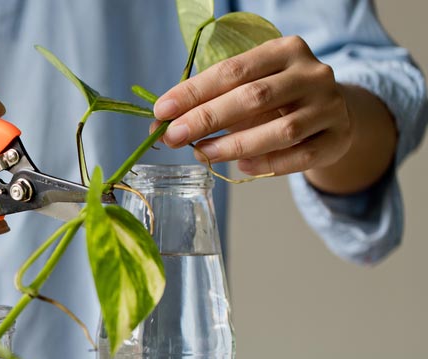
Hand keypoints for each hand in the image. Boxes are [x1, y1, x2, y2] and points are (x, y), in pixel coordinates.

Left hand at [153, 36, 353, 179]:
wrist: (333, 114)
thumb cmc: (278, 101)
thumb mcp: (247, 91)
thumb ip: (209, 104)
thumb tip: (160, 126)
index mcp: (286, 50)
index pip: (234, 70)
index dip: (195, 91)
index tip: (162, 111)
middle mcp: (312, 74)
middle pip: (255, 97)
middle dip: (207, 118)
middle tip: (173, 136)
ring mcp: (329, 107)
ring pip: (281, 130)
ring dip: (235, 145)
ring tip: (202, 153)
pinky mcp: (337, 138)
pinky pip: (300, 156)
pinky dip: (268, 164)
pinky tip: (242, 168)